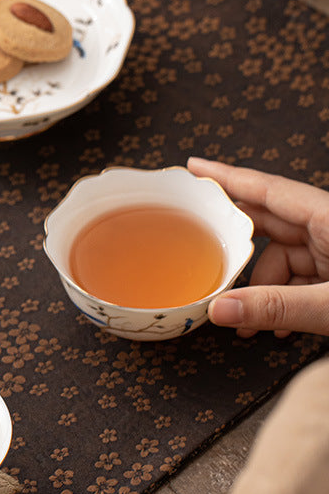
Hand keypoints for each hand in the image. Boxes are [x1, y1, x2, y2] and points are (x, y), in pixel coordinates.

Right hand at [187, 157, 328, 337]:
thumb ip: (278, 306)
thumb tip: (219, 309)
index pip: (268, 188)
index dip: (227, 177)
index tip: (193, 168)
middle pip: (269, 223)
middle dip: (236, 250)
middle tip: (202, 256)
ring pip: (283, 256)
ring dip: (262, 289)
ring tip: (250, 322)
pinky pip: (300, 276)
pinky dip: (284, 298)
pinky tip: (277, 325)